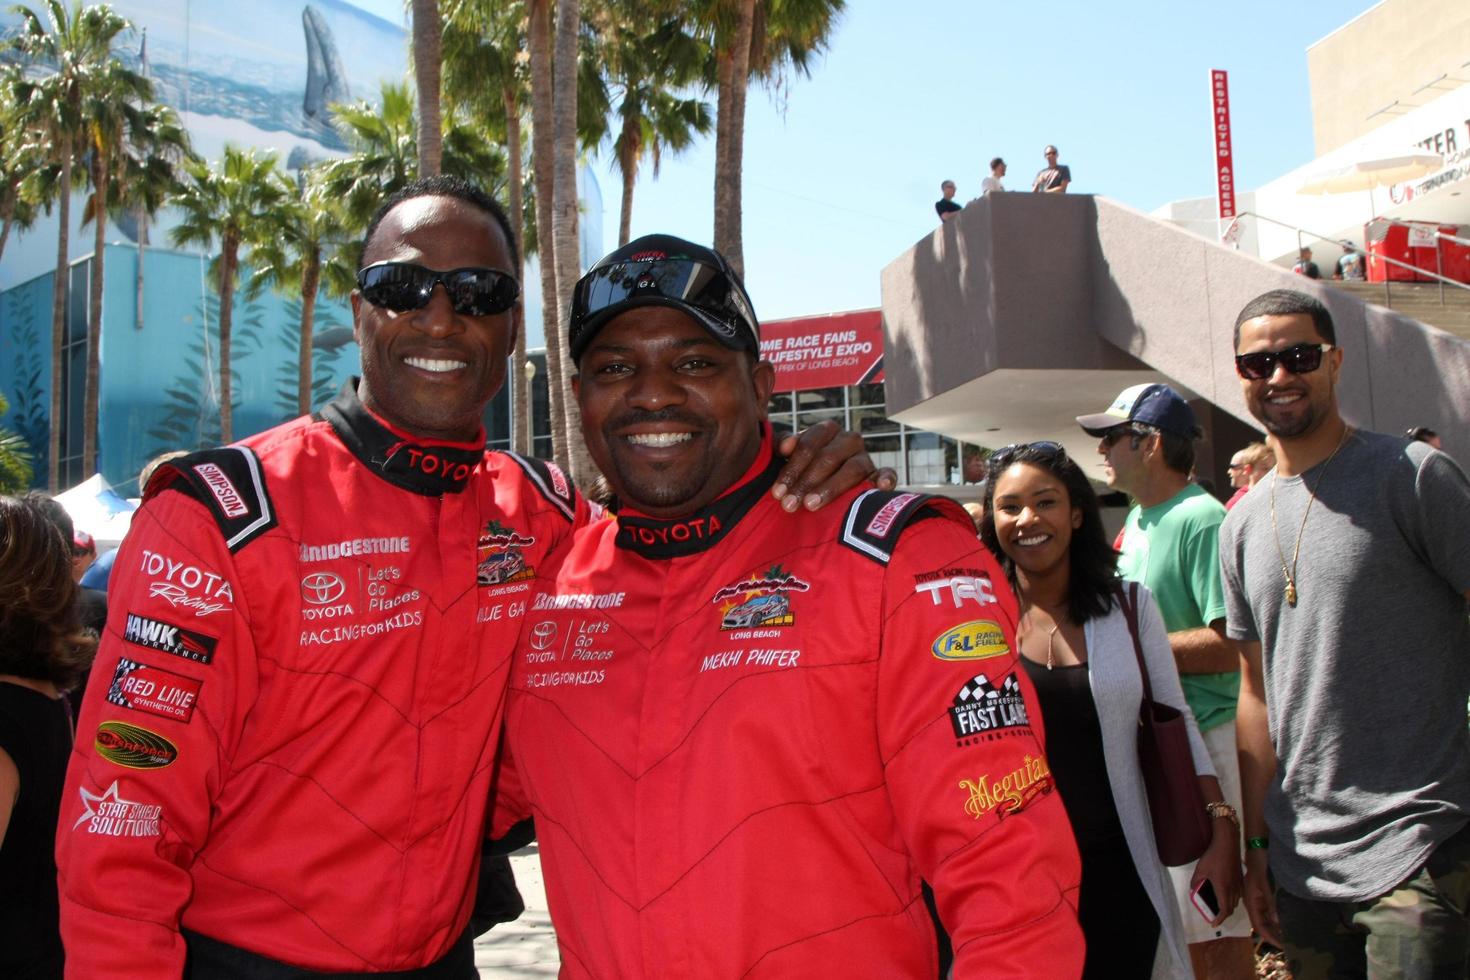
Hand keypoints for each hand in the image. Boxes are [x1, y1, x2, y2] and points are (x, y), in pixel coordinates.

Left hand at [774, 422, 896, 512]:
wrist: (824, 482)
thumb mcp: (790, 455)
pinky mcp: (879, 474)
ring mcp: (866, 457)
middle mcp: (849, 439)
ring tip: (811, 506)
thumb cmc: (803, 468)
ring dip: (830, 488)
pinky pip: (888, 474)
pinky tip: (881, 487)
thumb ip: (783, 445)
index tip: (777, 492)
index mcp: (827, 429)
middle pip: (828, 458)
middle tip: (788, 505)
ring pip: (853, 468)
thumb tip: (785, 446)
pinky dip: (886, 478)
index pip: (809, 445)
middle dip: (805, 483)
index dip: (792, 468)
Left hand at [1190, 827, 1243, 925]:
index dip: (1219, 919)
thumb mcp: (1200, 870)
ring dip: (1228, 907)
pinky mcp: (1240, 878)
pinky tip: (1225, 893)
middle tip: (1214, 916)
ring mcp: (1239, 884)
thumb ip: (1196, 882)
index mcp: (1223, 889)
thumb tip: (1193, 890)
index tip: (1213, 923)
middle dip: (1223, 915)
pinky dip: (1232, 899)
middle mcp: (1234, 889)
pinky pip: (1238, 894)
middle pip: (1231, 908)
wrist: (1228, 843)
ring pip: (1236, 901)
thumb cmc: (1213, 857)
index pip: (1224, 910)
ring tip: (1218, 906)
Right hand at [1242, 848, 1283, 947]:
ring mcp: (1258, 897)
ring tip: (1289, 934)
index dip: (1269, 937)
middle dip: (1274, 934)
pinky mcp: (1264, 892)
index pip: (1259, 925)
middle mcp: (1253, 901)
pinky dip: (1277, 916)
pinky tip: (1286, 918)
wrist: (1257, 847)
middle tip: (1289, 944)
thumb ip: (1271, 902)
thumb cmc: (1260, 864)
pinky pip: (1270, 909)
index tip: (1282, 947)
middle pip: (1262, 923)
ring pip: (1266, 917)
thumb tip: (1277, 922)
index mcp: (1251, 901)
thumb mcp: (1266, 883)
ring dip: (1276, 926)